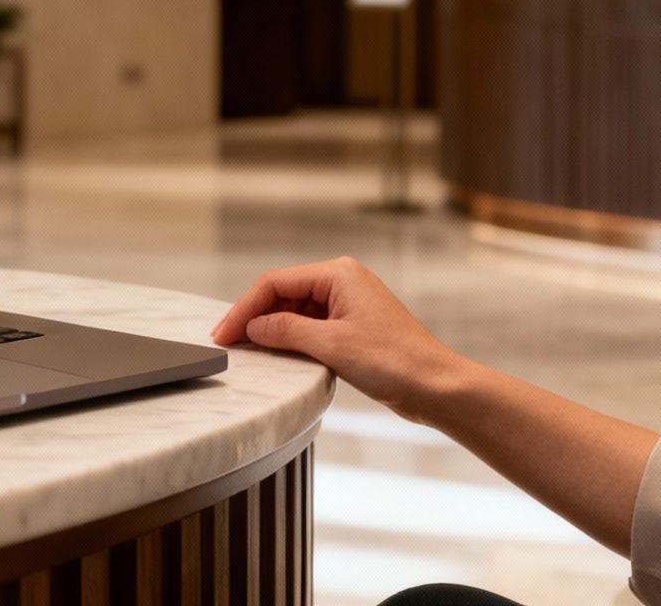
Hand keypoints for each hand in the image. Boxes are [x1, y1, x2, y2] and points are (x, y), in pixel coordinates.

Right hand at [210, 256, 462, 419]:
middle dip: (254, 318)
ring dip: (271, 331)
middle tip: (228, 344)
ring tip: (247, 352)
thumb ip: (286, 331)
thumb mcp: (331, 344)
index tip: (223, 334)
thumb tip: (253, 328)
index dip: (244, 309)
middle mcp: (342, 282)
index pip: (275, 283)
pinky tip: (276, 356)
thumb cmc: (395, 361)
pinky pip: (310, 328)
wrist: (436, 387)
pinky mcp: (352, 329)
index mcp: (338, 274)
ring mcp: (348, 306)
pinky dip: (290, 340)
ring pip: (295, 312)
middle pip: (283, 294)